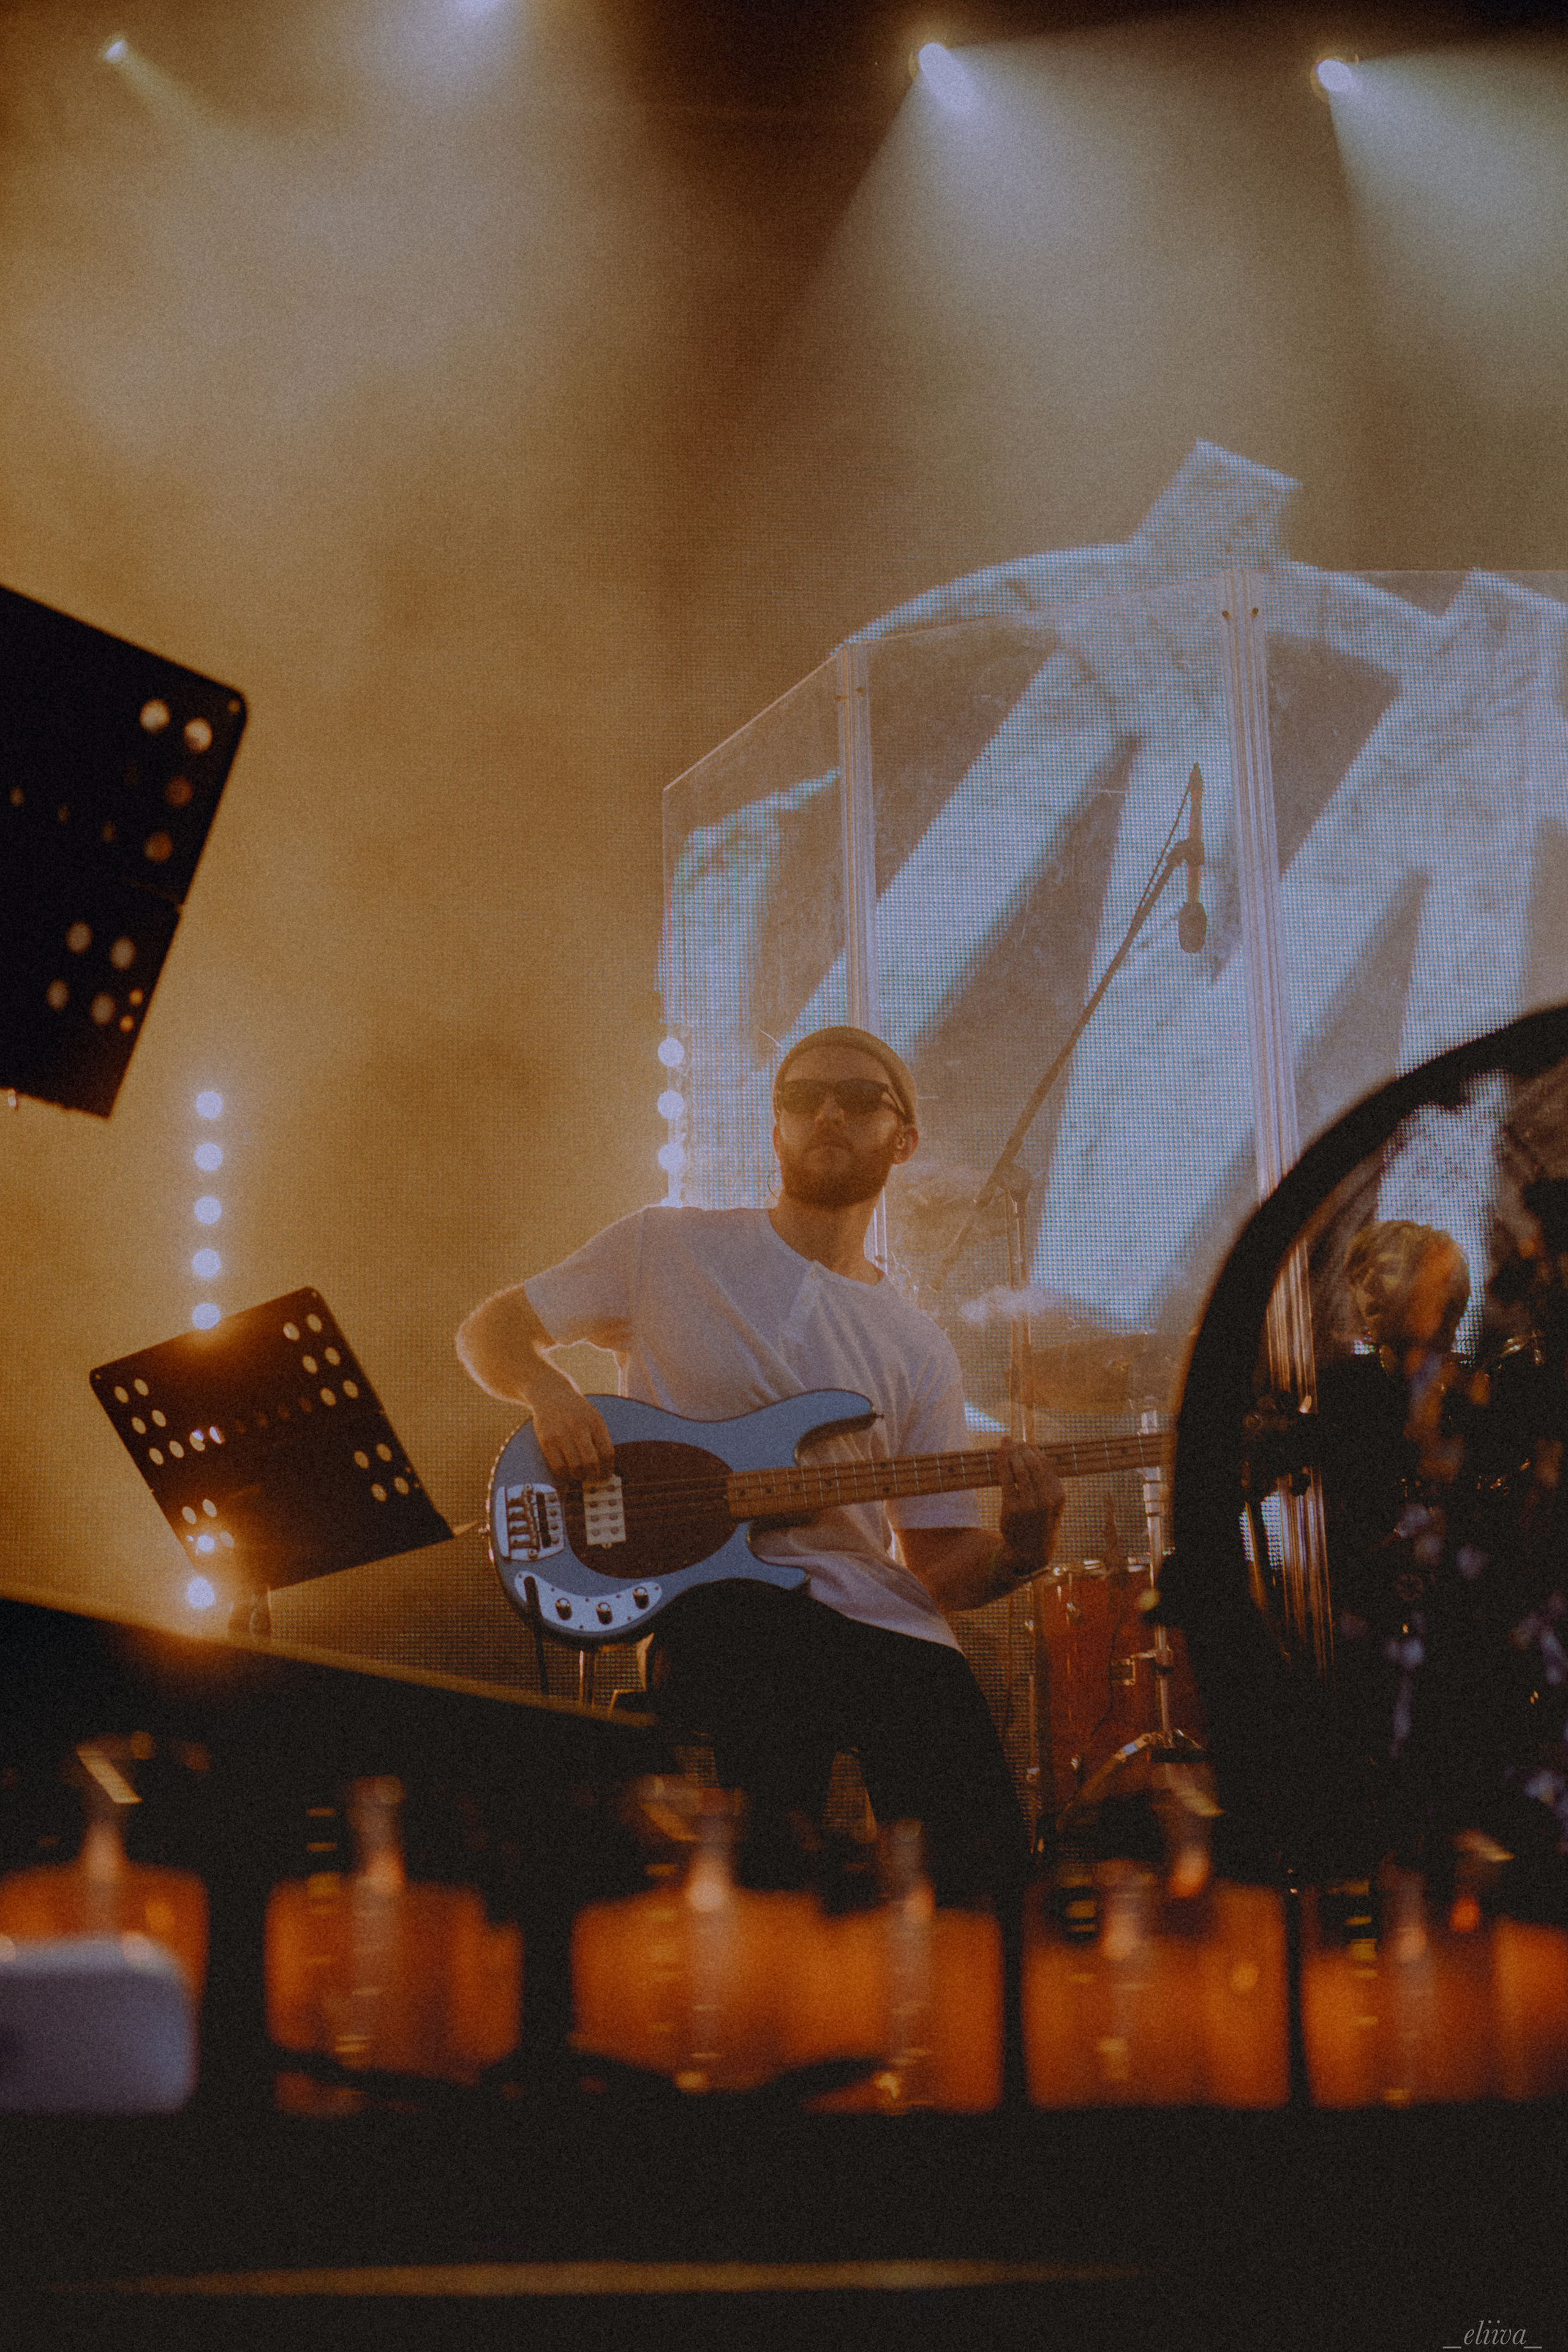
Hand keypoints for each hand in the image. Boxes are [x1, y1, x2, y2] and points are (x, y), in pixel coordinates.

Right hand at [529, 1377, 615, 1483]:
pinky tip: (566, 1471)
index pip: (607, 1453)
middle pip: (592, 1462)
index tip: (606, 1476)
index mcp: (594, 1422)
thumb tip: (606, 1467)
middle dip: (594, 1476)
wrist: (551, 1394)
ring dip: (579, 1475)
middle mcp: (578, 1427)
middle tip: (593, 1478)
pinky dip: (564, 1474)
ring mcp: (561, 1434)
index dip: (608, 1469)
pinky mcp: (546, 1440)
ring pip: (575, 1467)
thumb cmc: (576, 1411)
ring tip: (579, 1474)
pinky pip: (558, 1466)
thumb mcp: (593, 1417)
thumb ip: (600, 1438)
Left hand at [996, 1436, 1064, 1571]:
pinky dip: (1002, 1464)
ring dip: (1011, 1454)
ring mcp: (1029, 1505)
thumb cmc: (1040, 1523)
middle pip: (1033, 1464)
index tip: (1026, 1443)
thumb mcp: (1053, 1505)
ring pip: (1020, 1469)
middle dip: (1022, 1449)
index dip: (1035, 1450)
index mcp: (1058, 1496)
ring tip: (1005, 1446)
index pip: (1047, 1464)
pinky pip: (1006, 1480)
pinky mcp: (1012, 1509)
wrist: (1030, 1552)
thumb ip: (1048, 1483)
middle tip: (1013, 1442)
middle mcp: (1046, 1500)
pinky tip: (999, 1456)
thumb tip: (1037, 1454)